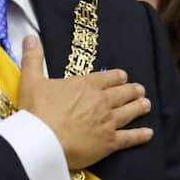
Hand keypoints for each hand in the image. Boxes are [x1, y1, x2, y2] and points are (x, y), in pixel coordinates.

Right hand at [17, 35, 152, 168]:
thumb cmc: (36, 111)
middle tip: (140, 90)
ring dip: (139, 107)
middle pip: (122, 93)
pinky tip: (149, 134)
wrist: (42, 141)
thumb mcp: (31, 80)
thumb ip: (33, 58)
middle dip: (132, 90)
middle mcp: (101, 101)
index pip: (108, 77)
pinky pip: (129, 138)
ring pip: (129, 112)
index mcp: (85, 85)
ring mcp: (108, 122)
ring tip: (146, 104)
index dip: (117, 77)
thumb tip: (30, 36)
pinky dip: (140, 135)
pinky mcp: (109, 143)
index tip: (123, 76)